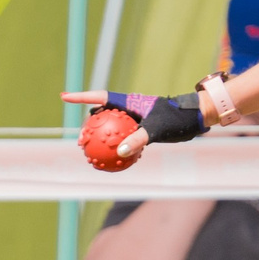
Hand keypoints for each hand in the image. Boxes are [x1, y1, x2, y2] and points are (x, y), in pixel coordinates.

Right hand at [62, 89, 206, 161]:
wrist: (194, 118)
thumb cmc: (177, 119)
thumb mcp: (157, 129)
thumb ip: (139, 139)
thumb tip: (121, 152)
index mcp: (129, 102)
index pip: (100, 97)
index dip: (81, 97)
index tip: (64, 96)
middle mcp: (129, 109)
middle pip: (102, 115)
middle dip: (88, 127)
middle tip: (80, 141)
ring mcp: (135, 119)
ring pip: (111, 129)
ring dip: (101, 139)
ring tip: (90, 153)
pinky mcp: (142, 129)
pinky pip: (124, 139)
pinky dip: (117, 149)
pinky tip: (113, 163)